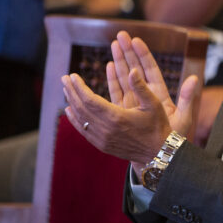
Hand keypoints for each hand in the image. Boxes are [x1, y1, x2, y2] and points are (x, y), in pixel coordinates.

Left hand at [62, 32, 199, 168]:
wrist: (158, 152)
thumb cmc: (157, 126)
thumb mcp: (154, 104)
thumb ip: (141, 87)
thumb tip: (132, 69)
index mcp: (117, 117)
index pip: (89, 99)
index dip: (79, 87)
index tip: (72, 76)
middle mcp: (106, 129)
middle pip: (81, 108)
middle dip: (72, 92)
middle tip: (64, 79)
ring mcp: (102, 139)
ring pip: (80, 119)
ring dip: (72, 103)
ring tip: (66, 90)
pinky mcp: (102, 145)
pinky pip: (83, 130)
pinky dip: (74, 119)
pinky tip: (69, 110)